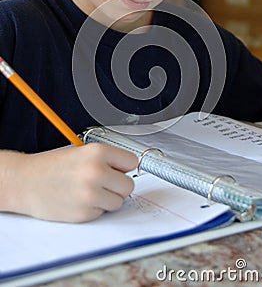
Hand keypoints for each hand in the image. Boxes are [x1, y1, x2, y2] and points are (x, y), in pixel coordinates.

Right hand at [2, 143, 137, 222]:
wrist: (25, 182)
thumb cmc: (51, 167)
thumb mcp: (82, 153)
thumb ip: (106, 160)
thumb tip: (128, 170)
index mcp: (97, 152)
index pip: (132, 162)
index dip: (124, 167)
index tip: (119, 170)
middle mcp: (96, 172)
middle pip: (129, 185)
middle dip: (118, 186)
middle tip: (102, 184)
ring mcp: (91, 194)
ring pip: (118, 202)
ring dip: (107, 199)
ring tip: (88, 191)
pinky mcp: (85, 213)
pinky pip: (102, 213)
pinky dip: (94, 209)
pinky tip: (78, 200)